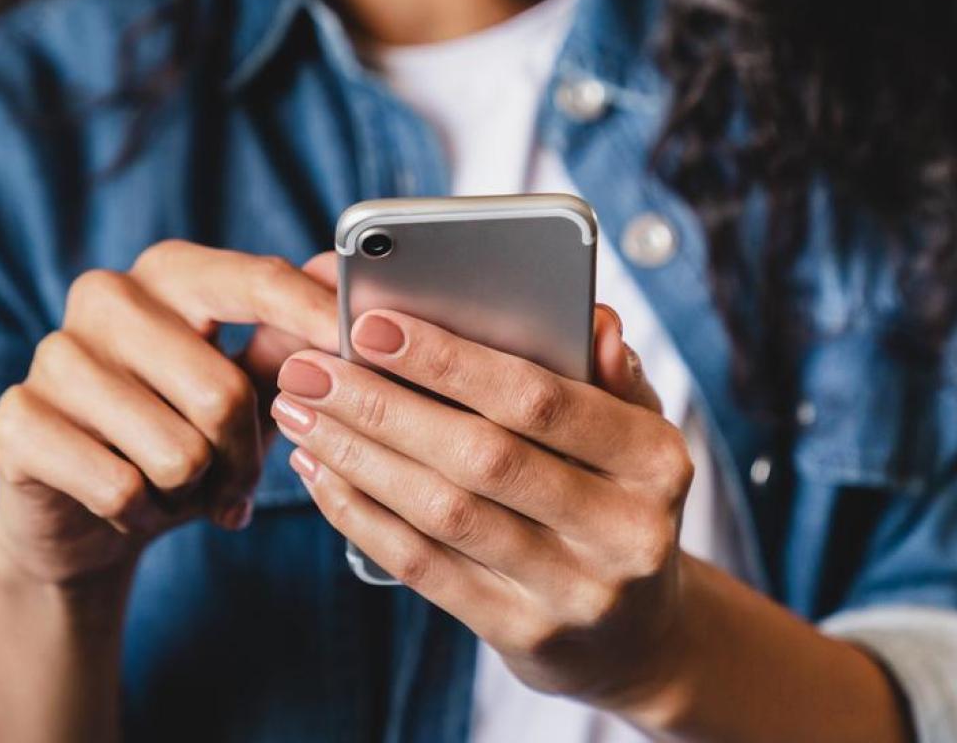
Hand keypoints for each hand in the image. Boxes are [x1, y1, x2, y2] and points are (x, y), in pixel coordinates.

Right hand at [0, 243, 337, 587]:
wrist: (83, 516)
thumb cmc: (180, 436)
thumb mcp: (246, 391)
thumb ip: (290, 341)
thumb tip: (340, 278)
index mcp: (170, 272)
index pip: (255, 281)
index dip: (313, 317)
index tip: (359, 345)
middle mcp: (106, 296)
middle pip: (223, 392)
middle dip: (244, 458)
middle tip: (235, 483)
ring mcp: (54, 354)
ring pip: (176, 451)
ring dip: (191, 492)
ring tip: (175, 488)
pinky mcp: (16, 419)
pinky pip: (120, 487)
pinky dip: (141, 514)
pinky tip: (129, 505)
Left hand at [268, 305, 696, 712]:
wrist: (639, 637)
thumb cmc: (618, 500)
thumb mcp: (637, 434)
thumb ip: (609, 373)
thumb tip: (592, 319)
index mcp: (656, 460)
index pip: (542, 400)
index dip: (450, 361)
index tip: (371, 325)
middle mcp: (625, 530)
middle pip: (482, 457)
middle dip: (382, 406)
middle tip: (309, 369)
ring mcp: (574, 591)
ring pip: (445, 514)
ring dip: (358, 457)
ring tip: (300, 413)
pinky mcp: (523, 635)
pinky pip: (425, 567)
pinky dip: (362, 515)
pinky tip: (321, 474)